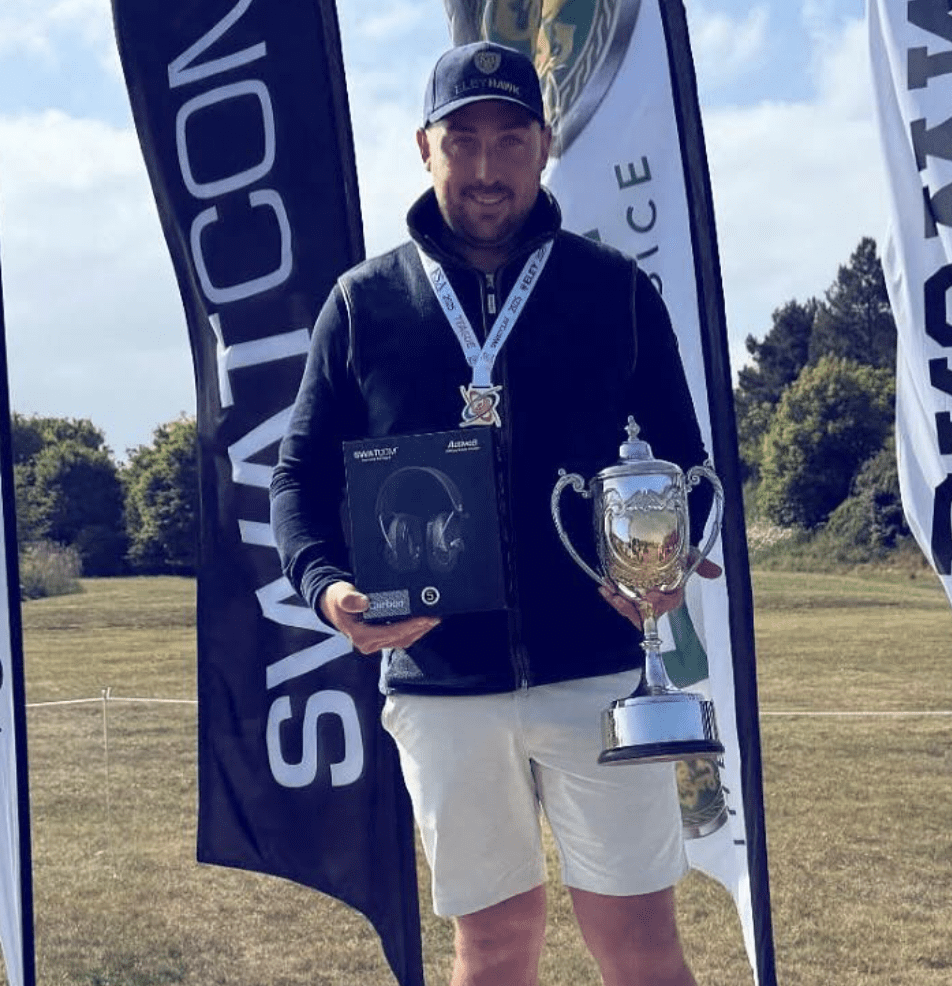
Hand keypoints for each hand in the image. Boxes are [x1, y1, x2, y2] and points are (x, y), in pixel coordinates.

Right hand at [320, 581, 440, 654]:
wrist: (333, 604)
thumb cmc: (337, 599)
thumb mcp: (341, 595)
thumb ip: (349, 599)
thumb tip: (363, 602)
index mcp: (361, 636)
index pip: (392, 633)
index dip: (410, 626)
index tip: (424, 618)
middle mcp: (369, 643)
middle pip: (402, 639)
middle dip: (420, 629)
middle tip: (435, 617)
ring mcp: (376, 642)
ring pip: (404, 640)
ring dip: (420, 631)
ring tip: (434, 619)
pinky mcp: (381, 638)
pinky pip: (401, 637)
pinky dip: (413, 629)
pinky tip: (423, 621)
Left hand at [599, 556, 721, 630]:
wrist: (655, 545)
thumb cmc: (673, 555)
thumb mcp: (687, 555)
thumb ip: (700, 564)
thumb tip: (717, 572)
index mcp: (671, 593)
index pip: (669, 603)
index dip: (661, 603)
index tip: (652, 597)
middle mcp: (655, 599)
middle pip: (646, 611)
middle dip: (633, 608)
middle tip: (622, 599)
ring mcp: (639, 597)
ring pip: (630, 609)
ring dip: (619, 603)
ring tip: (610, 593)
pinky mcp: (625, 593)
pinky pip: (619, 600)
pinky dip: (611, 595)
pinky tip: (604, 587)